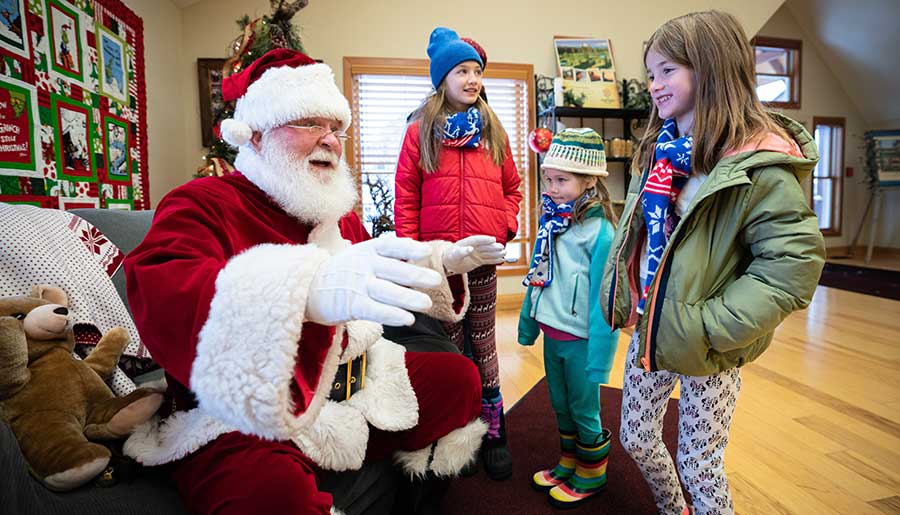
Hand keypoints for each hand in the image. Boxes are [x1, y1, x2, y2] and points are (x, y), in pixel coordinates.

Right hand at [305, 236, 441, 326]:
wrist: (307, 287)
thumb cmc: (342, 272)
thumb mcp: (360, 256)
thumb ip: (385, 257)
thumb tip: (417, 252)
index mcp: (367, 251)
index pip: (390, 246)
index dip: (408, 248)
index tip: (426, 252)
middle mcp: (363, 266)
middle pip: (393, 270)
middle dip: (416, 275)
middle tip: (436, 280)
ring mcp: (357, 286)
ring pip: (387, 291)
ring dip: (408, 298)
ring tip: (426, 304)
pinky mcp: (351, 306)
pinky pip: (375, 310)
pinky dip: (392, 315)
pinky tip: (408, 319)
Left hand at [442, 235, 505, 274]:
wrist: (448, 264)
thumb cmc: (450, 258)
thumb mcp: (454, 255)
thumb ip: (462, 251)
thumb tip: (470, 248)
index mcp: (466, 242)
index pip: (477, 240)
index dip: (485, 239)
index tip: (493, 239)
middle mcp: (473, 247)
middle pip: (485, 246)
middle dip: (493, 246)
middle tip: (501, 247)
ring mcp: (476, 254)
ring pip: (488, 253)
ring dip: (496, 253)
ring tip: (504, 253)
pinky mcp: (478, 260)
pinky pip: (488, 260)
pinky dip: (494, 260)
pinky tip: (502, 259)